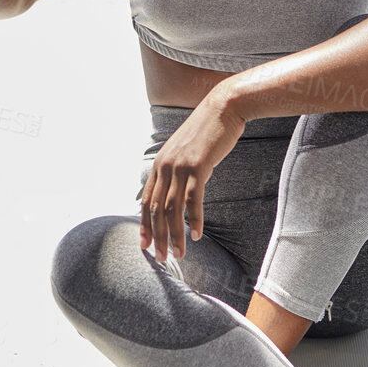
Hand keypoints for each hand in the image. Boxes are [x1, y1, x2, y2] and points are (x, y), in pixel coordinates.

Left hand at [139, 93, 247, 261]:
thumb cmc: (208, 131)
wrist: (223, 108)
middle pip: (156, 210)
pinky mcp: (197, 167)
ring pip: (172, 209)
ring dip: (174, 234)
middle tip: (161, 258)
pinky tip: (196, 235)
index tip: (145, 245)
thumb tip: (176, 191)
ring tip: (179, 253)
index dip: (144, 226)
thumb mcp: (186, 151)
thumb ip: (177, 170)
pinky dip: (194, 220)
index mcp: (159, 165)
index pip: (146, 201)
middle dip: (157, 237)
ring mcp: (179, 167)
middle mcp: (164, 167)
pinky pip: (192, 200)